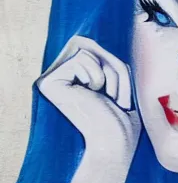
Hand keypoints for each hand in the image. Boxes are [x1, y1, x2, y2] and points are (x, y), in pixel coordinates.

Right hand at [37, 36, 140, 150]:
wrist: (114, 141)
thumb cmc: (122, 117)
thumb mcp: (119, 80)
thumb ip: (106, 59)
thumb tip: (88, 41)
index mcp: (77, 82)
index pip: (102, 54)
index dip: (118, 71)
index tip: (118, 98)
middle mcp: (62, 80)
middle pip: (97, 50)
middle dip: (115, 73)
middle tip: (113, 99)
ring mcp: (54, 81)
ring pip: (90, 53)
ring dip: (108, 77)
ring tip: (104, 99)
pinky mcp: (49, 82)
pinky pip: (82, 58)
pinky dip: (96, 77)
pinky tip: (91, 96)